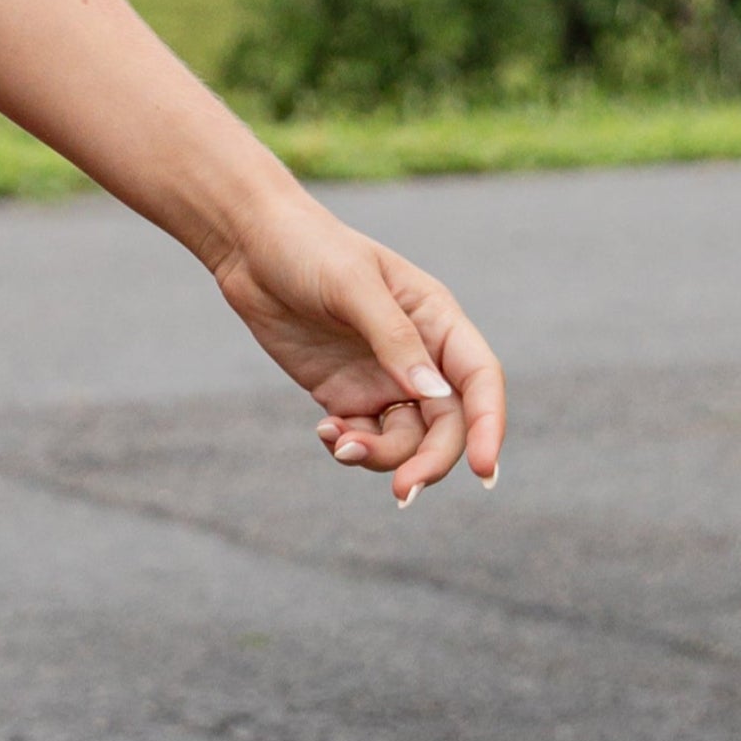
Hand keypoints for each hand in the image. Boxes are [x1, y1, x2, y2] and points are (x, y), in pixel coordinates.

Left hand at [211, 192, 505, 503]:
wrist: (251, 247)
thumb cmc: (309, 249)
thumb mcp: (352, 286)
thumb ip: (393, 339)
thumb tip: (433, 392)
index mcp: (438, 321)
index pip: (480, 381)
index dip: (490, 426)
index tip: (483, 469)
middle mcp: (419, 356)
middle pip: (447, 425)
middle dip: (430, 462)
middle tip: (403, 493)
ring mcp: (382, 378)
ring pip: (406, 440)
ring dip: (382, 458)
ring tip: (339, 443)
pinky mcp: (344, 394)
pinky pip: (364, 437)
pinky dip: (349, 447)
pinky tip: (325, 432)